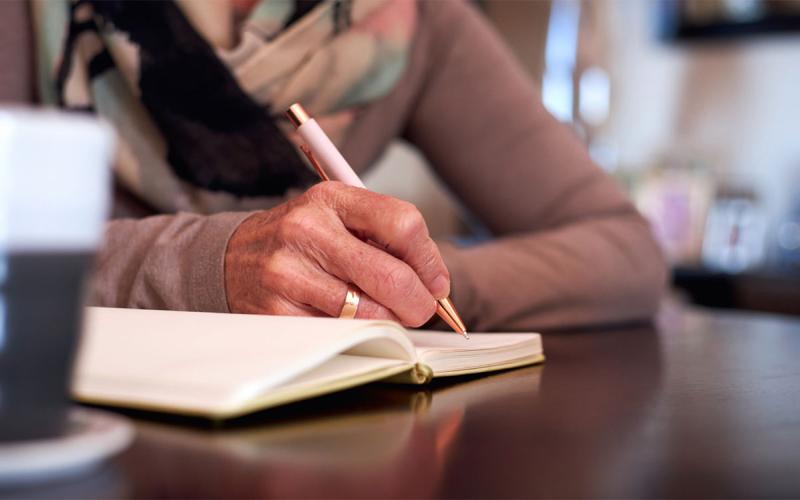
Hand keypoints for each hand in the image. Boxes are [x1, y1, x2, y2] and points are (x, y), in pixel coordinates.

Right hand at [224, 181, 450, 326]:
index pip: (404, 224)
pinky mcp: (277, 311)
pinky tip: (348, 321)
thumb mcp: (337, 216)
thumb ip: (385, 236)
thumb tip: (434, 283)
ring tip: (382, 313)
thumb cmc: (299, 239)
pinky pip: (340, 333)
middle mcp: (307, 230)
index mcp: (331, 198)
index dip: (430, 261)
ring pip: (369, 312)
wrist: (232, 258)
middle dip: (419, 302)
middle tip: (422, 310)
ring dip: (388, 321)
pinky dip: (356, 333)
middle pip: (392, 275)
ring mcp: (288, 272)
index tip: (436, 282)